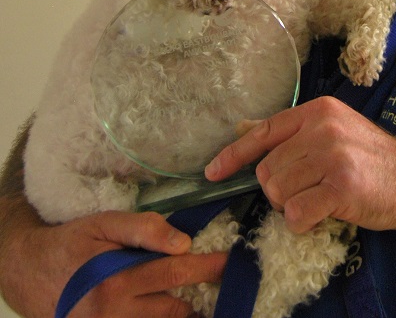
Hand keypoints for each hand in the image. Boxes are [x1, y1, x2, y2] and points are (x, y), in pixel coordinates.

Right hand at [1, 209, 226, 317]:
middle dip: (203, 290)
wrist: (28, 273)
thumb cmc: (72, 243)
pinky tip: (178, 306)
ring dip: (184, 310)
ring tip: (204, 298)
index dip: (207, 267)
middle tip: (225, 278)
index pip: (175, 273)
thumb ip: (143, 229)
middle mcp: (115, 313)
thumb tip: (182, 242)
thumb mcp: (104, 224)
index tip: (230, 262)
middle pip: (175, 305)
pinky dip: (163, 317)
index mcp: (117, 281)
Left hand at [205, 96, 395, 234]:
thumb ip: (294, 132)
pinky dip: (303, 223)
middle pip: (268, 170)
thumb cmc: (372, 160)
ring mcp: (332, 155)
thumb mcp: (335, 131)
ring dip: (293, 207)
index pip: (264, 132)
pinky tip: (325, 214)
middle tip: (308, 192)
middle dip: (279, 191)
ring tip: (321, 200)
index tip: (213, 173)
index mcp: (319, 110)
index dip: (234, 156)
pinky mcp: (340, 186)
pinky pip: (296, 214)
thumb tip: (244, 129)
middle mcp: (323, 127)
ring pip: (278, 194)